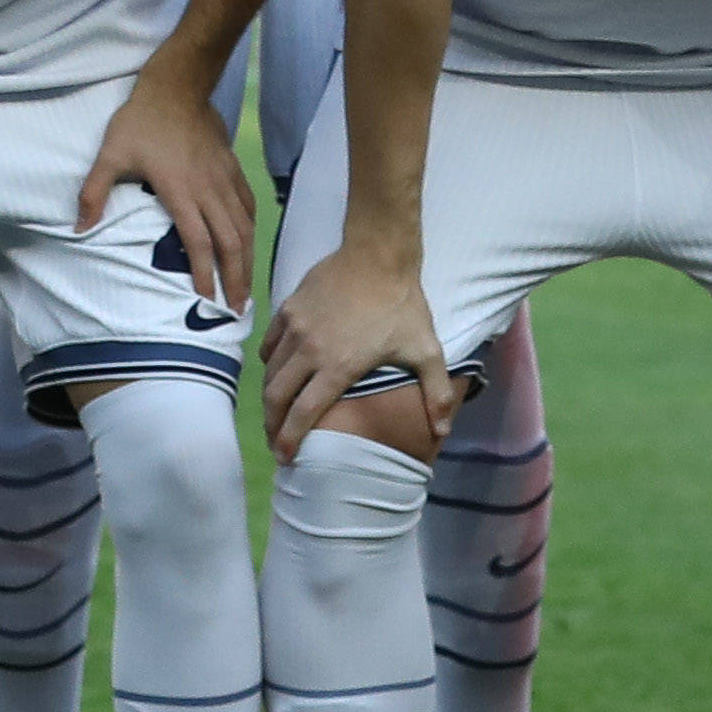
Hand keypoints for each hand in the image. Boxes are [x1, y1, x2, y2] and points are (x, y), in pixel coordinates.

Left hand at [74, 71, 254, 320]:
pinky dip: (251, 228)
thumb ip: (94, 193)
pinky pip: (248, 204)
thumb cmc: (141, 121)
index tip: (207, 300)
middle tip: (236, 308)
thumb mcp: (110, 154)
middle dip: (235, 278)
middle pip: (230, 242)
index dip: (204, 274)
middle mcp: (208, 190)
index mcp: (180, 192)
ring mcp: (224, 178)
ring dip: (248, 259)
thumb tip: (78, 228)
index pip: (198, 243)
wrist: (177, 86)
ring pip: (245, 227)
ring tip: (246, 286)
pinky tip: (249, 242)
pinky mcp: (232, 167)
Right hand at [258, 239, 446, 460]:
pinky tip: (277, 371)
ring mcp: (295, 327)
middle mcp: (309, 350)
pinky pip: (270, 345)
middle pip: (277, 397)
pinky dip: (269, 364)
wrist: (378, 254)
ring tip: (274, 413)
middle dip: (272, 425)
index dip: (291, 439)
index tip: (286, 458)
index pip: (304, 413)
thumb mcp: (425, 349)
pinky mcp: (288, 308)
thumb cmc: (401, 304)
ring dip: (269, 398)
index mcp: (338, 367)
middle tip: (275, 442)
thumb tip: (442, 430)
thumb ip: (435, 392)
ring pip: (270, 372)